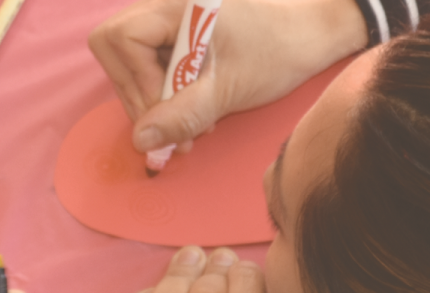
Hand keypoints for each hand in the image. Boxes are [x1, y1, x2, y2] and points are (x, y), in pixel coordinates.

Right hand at [88, 0, 368, 152]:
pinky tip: (192, 111)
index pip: (123, 38)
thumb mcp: (229, 89)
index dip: (138, 80)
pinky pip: (149, 65)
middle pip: (117, 51)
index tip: (168, 109)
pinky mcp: (174, 34)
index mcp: (174, 5)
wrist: (312, 35)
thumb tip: (140, 141)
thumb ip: (183, 115)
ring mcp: (167, 18)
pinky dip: (165, 93)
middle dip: (143, 96)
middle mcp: (163, 5)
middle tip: (175, 132)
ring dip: (155, 101)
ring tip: (191, 126)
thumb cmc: (278, 51)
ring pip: (130, 63)